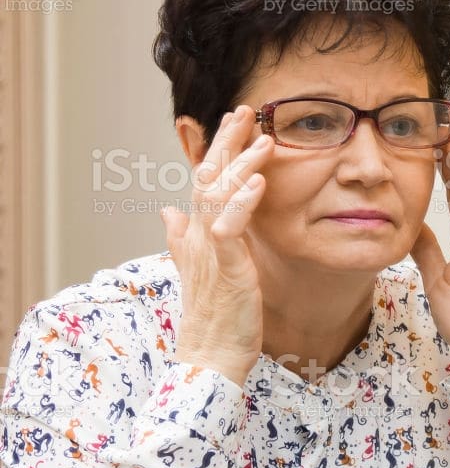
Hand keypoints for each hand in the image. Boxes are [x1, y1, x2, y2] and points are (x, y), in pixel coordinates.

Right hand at [160, 106, 272, 387]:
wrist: (210, 357)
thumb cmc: (213, 317)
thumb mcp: (200, 271)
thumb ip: (183, 240)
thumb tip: (167, 212)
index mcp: (197, 235)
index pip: (204, 181)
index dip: (217, 150)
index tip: (235, 121)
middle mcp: (198, 237)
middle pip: (208, 178)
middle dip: (227, 142)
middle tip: (246, 110)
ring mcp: (209, 251)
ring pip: (219, 196)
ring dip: (240, 164)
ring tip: (264, 138)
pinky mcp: (224, 268)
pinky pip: (230, 228)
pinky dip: (242, 203)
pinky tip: (259, 182)